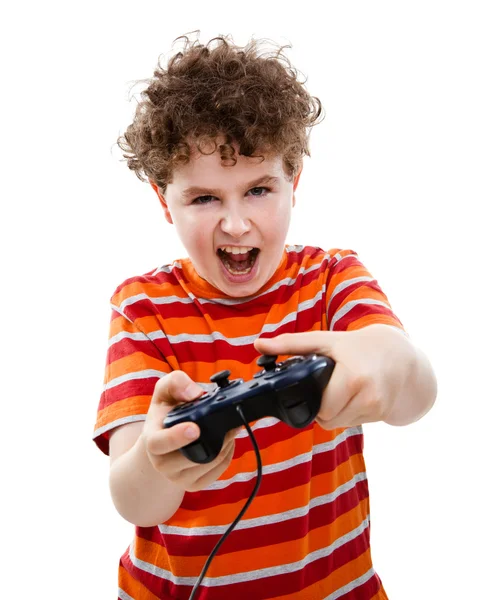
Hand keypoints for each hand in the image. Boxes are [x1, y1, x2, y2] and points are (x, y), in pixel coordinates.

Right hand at [142, 371, 239, 491]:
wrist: (163, 439)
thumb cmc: (165, 413)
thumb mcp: (165, 391)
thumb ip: (176, 383)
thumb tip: (195, 393)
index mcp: (152, 440)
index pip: (159, 443)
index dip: (176, 437)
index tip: (195, 428)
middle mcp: (162, 463)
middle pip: (191, 457)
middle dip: (215, 441)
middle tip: (229, 425)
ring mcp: (178, 477)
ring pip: (208, 465)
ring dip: (225, 445)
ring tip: (230, 428)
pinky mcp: (194, 485)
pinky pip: (217, 472)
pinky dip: (228, 455)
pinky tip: (227, 441)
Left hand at [255, 325, 415, 428]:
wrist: (400, 357)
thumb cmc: (358, 347)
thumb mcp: (325, 341)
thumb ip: (290, 344)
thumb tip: (258, 345)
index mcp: (352, 377)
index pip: (320, 407)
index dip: (311, 400)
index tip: (312, 389)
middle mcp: (368, 395)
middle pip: (327, 417)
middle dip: (322, 406)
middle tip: (327, 387)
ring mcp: (377, 407)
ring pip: (339, 423)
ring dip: (334, 412)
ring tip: (341, 390)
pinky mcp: (382, 414)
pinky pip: (352, 423)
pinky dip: (348, 414)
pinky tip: (354, 397)